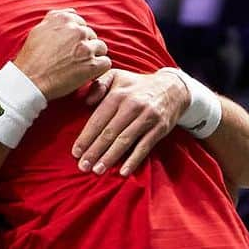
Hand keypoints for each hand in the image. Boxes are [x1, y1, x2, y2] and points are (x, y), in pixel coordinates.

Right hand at [13, 8, 110, 100]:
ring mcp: (85, 47)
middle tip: (74, 60)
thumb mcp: (38, 30)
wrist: (29, 81)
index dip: (77, 37)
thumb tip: (72, 13)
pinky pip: (106, 63)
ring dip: (93, 57)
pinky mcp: (91, 65)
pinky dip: (100, 69)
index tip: (71, 48)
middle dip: (85, 46)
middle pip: (91, 35)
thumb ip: (55, 18)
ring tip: (81, 68)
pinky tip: (90, 75)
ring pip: (101, 47)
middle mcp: (77, 30)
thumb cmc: (31, 59)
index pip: (81, 23)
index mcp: (64, 19)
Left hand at [71, 67, 188, 176]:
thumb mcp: (117, 76)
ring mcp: (147, 118)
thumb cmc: (137, 86)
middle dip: (94, 151)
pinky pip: (144, 147)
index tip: (75, 153)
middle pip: (109, 132)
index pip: (98, 119)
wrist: (173, 87)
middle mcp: (132, 106)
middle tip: (83, 166)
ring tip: (97, 170)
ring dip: (110, 157)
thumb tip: (86, 101)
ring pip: (124, 141)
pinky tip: (123, 172)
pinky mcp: (159, 128)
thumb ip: (99, 84)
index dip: (86, 137)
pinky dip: (133, 160)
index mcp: (118, 95)